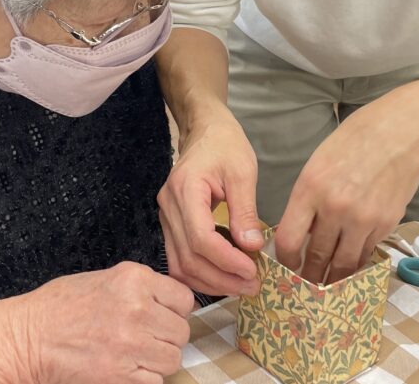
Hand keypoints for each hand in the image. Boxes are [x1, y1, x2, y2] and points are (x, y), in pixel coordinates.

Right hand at [0, 262, 193, 383]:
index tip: (165, 316)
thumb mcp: (104, 279)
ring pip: (172, 358)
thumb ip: (140, 287)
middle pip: (181, 331)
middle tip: (148, 338)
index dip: (175, 310)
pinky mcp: (120, 375)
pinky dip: (145, 378)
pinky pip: (154, 381)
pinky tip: (126, 368)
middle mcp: (137, 309)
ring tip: (137, 354)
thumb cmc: (59, 306)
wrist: (27, 338)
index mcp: (133, 279)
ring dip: (158, 360)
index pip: (184, 299)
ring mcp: (130, 344)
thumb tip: (172, 302)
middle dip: (167, 337)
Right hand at [159, 107, 264, 296]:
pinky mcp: (170, 224)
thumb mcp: (242, 172)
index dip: (227, 261)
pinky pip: (179, 258)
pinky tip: (224, 276)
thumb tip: (253, 247)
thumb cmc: (225, 145)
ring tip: (241, 286)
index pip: (200, 238)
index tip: (253, 271)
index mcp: (185, 189)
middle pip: (188, 257)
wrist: (205, 131)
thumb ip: (245, 210)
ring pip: (179, 264)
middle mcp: (168, 206)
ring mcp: (165, 217)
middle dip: (221, 278)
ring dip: (210, 282)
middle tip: (252, 286)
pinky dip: (200, 273)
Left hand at [275, 86, 418, 284]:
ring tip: (327, 286)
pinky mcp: (385, 224)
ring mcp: (362, 219)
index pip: (289, 240)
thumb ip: (308, 199)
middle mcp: (334, 208)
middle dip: (309, 276)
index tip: (286, 266)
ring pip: (343, 263)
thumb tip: (301, 231)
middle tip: (305, 287)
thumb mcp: (318, 163)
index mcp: (310, 188)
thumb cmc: (355, 140)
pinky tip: (352, 266)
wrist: (401, 133)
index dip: (285, 261)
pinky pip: (366, 253)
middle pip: (316, 257)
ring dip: (334, 278)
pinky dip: (357, 262)